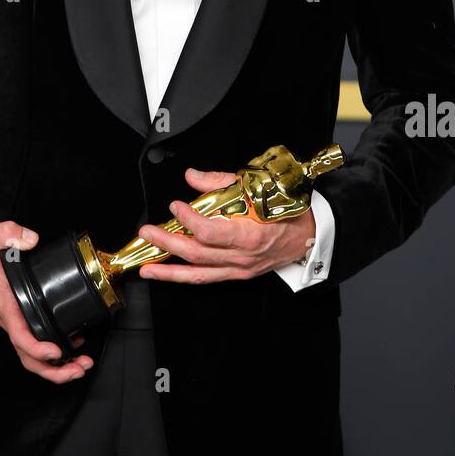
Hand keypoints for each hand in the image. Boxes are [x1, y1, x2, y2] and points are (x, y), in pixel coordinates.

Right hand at [0, 221, 93, 383]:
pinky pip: (30, 343)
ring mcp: (10, 321)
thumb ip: (8, 233)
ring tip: (79, 364)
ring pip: (29, 355)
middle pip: (27, 357)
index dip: (38, 348)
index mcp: (4, 301)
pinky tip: (68, 346)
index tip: (56, 351)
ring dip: (54, 366)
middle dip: (54, 370)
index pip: (19, 334)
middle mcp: (7, 317)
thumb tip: (30, 239)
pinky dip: (49, 353)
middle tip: (79, 368)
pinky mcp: (13, 319)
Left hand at [137, 168, 316, 284]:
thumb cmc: (284, 208)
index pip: (210, 233)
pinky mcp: (237, 274)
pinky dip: (184, 276)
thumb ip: (220, 182)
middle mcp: (244, 256)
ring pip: (198, 273)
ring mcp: (240, 269)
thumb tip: (193, 176)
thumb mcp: (256, 187)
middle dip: (168, 243)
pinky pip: (207, 279)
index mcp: (251, 233)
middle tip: (147, 232)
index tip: (176, 205)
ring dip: (169, 270)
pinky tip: (166, 273)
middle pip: (198, 254)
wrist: (308, 234)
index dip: (188, 220)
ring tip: (146, 267)